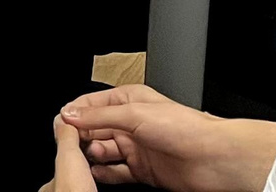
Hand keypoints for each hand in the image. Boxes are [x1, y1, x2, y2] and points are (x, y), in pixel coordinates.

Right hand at [56, 86, 275, 191]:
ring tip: (78, 162)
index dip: (73, 114)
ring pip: (103, 152)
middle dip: (80, 137)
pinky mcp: (143, 171)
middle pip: (95, 130)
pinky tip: (95, 174)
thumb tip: (71, 115)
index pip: (91, 105)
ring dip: (90, 156)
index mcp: (128, 101)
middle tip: (66, 147)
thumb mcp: (135, 114)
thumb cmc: (186, 129)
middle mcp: (131, 124)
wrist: (216, 159)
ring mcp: (137, 148)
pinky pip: (116, 172)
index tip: (59, 126)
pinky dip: (104, 173)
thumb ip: (100, 116)